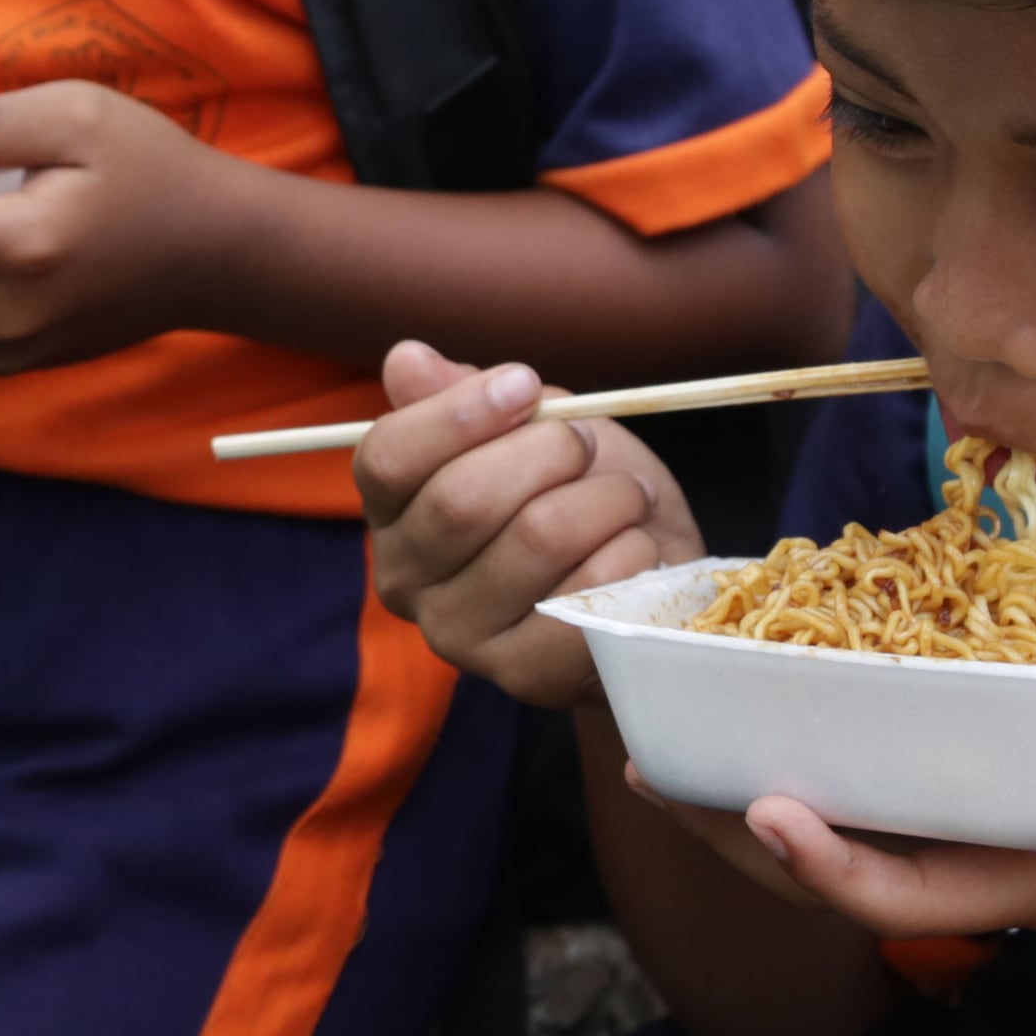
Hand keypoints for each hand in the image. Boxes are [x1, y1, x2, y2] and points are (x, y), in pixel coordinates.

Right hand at [356, 344, 700, 708]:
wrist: (649, 575)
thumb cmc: (579, 492)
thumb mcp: (529, 428)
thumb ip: (466, 396)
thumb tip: (406, 358)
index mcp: (392, 511)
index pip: (386, 458)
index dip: (458, 412)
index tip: (525, 383)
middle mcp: (405, 581)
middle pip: (461, 498)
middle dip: (548, 450)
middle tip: (587, 444)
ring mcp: (460, 637)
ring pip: (537, 537)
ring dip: (604, 498)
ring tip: (625, 496)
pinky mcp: (524, 676)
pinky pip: (587, 594)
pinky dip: (630, 552)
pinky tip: (635, 549)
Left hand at [651, 682, 1035, 1023]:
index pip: (909, 892)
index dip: (829, 860)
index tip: (760, 807)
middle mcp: (1006, 865)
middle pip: (848, 862)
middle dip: (743, 826)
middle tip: (649, 766)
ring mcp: (1013, 841)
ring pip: (868, 824)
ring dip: (780, 781)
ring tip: (690, 733)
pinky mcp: (1034, 809)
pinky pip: (918, 787)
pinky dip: (860, 750)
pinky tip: (826, 701)